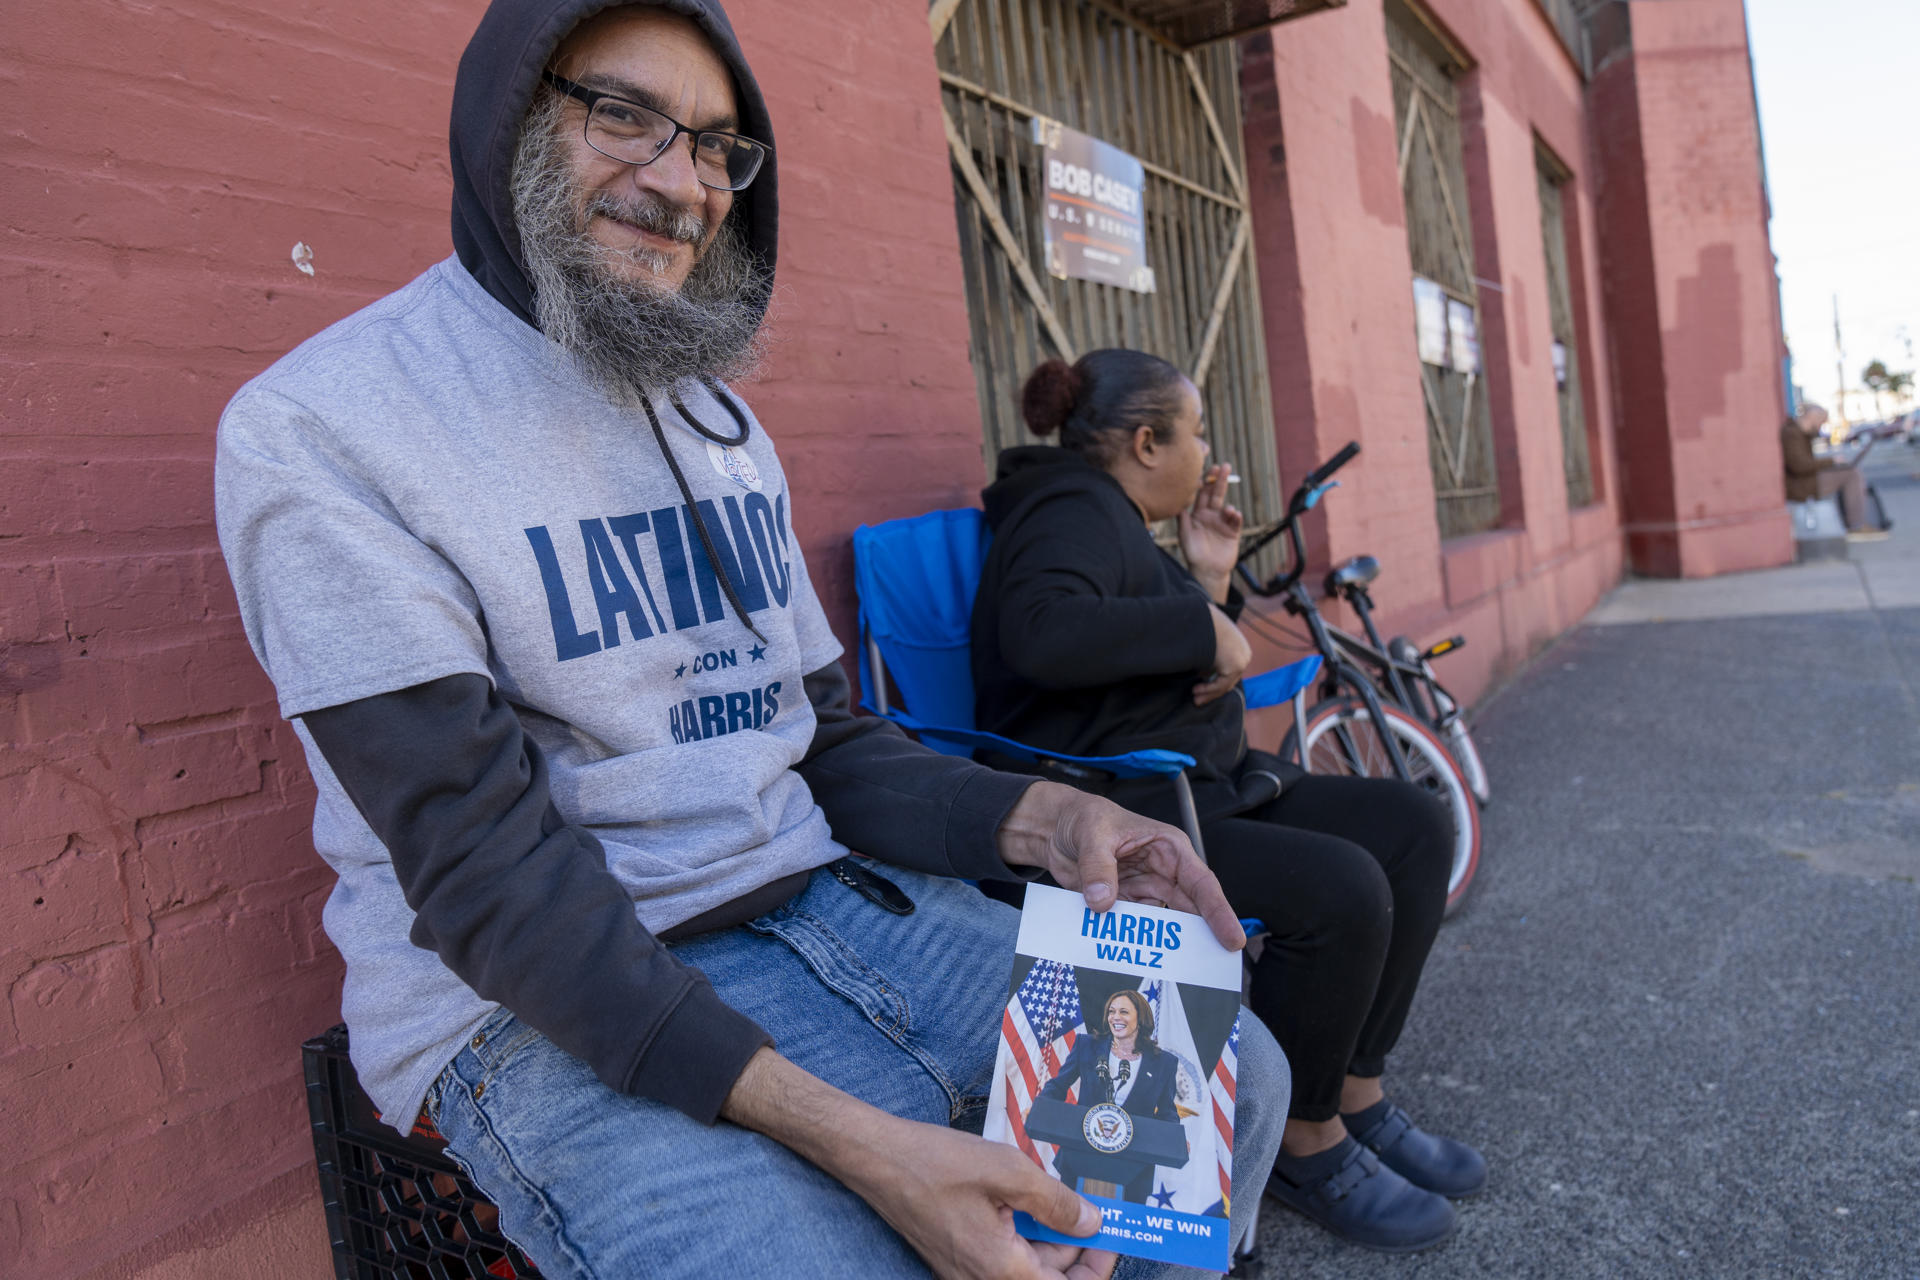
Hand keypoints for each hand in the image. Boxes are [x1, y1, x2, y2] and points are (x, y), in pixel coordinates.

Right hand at [850, 1117, 1118, 1279]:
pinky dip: (1023, 1232)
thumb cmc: (935, 1163)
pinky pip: (1004, 1256)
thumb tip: (1093, 1223)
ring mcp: (968, 1273)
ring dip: (1049, 1237)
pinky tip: (1025, 1197)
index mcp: (1001, 1271)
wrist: (876, 1159)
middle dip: (1076, 1247)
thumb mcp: (1009, 1172)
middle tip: (1091, 1206)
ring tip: (1055, 1193)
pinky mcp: (959, 1258)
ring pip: (1027, 1267)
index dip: (1098, 1266)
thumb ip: (1056, 1203)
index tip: (1114, 1235)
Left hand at [997, 781, 1245, 950]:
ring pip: (1163, 924)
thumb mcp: (1093, 835)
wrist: (1055, 829)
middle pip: (1190, 910)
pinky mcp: (1123, 904)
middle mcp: (1162, 871)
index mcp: (1169, 848)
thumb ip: (1098, 867)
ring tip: (1173, 971)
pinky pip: (1133, 928)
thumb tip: (1102, 902)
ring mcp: (1143, 890)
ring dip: (1164, 944)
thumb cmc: (1084, 818)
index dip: (1219, 911)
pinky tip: (1133, 959)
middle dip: (1201, 937)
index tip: (1232, 938)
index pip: (1201, 883)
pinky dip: (1133, 943)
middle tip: (1212, 968)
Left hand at [1178, 464, 1242, 601]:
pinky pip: (1236, 521)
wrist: (1207, 571)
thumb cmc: (1193, 553)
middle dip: (1221, 480)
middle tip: (1225, 466)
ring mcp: (1223, 522)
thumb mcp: (1184, 534)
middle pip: (1217, 494)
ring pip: (1227, 507)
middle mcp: (1211, 515)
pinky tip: (1234, 514)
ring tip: (1227, 510)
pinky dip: (1236, 516)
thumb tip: (1176, 501)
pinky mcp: (1233, 532)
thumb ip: (1182, 518)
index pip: (1202, 493)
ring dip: (1228, 505)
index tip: (1206, 470)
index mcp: (1198, 513)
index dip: (1205, 482)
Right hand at [1193, 603, 1251, 706]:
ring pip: (1225, 685)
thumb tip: (1204, 674)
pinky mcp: (1235, 666)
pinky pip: (1221, 685)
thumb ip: (1211, 658)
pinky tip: (1196, 690)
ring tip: (1195, 697)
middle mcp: (1244, 655)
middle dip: (1212, 691)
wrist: (1201, 617)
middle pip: (1229, 680)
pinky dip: (1208, 690)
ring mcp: (1241, 661)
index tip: (1200, 687)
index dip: (1215, 681)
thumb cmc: (1201, 626)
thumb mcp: (1210, 643)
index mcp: (1241, 648)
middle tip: (1197, 698)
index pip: (1230, 671)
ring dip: (1209, 693)